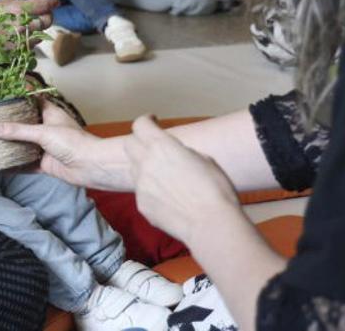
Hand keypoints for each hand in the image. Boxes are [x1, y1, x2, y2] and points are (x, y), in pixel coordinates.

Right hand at [0, 98, 131, 190]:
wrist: (90, 166)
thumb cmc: (73, 142)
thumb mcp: (42, 132)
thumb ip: (17, 131)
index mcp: (50, 114)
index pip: (32, 102)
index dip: (19, 99)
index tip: (1, 97)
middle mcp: (47, 129)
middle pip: (25, 125)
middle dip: (10, 124)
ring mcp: (46, 147)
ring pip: (24, 144)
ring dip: (11, 144)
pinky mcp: (45, 163)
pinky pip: (26, 163)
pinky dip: (15, 164)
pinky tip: (1, 164)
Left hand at [123, 116, 241, 245]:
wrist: (210, 223)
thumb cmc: (215, 188)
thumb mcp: (203, 159)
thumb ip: (181, 152)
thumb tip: (175, 155)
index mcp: (162, 146)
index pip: (140, 125)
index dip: (146, 121)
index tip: (153, 121)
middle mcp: (145, 162)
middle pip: (129, 144)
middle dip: (140, 142)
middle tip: (154, 149)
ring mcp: (140, 185)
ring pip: (133, 169)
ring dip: (143, 167)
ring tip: (163, 177)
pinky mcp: (141, 204)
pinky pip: (141, 191)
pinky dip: (150, 190)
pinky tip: (167, 199)